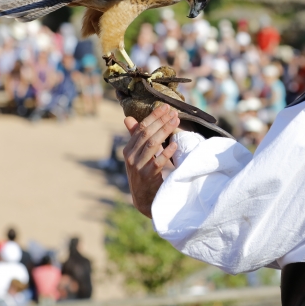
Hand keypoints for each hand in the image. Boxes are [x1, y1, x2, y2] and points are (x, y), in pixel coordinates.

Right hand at [123, 104, 180, 218]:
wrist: (144, 198)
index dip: (153, 116)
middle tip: (174, 113)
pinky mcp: (148, 176)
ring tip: (176, 122)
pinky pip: (158, 162)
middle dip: (161, 121)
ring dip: (165, 131)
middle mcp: (131, 156)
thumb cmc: (143, 173)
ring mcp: (138, 167)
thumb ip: (135, 137)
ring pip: (152, 144)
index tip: (166, 107)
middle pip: (146, 133)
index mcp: (128, 149)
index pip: (140, 128)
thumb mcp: (137, 155)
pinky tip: (174, 144)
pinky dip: (167, 152)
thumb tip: (128, 118)